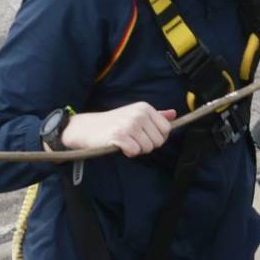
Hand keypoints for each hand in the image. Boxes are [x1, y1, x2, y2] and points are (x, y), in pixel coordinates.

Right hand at [58, 102, 176, 156]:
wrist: (87, 127)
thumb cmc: (113, 123)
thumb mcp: (135, 114)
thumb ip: (155, 116)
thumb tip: (173, 114)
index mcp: (145, 108)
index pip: (166, 129)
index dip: (157, 137)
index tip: (144, 136)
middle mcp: (139, 114)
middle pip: (158, 141)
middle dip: (147, 145)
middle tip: (132, 139)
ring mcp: (129, 124)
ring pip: (147, 148)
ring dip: (137, 149)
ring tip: (125, 141)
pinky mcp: (120, 135)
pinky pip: (134, 152)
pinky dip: (128, 152)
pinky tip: (119, 145)